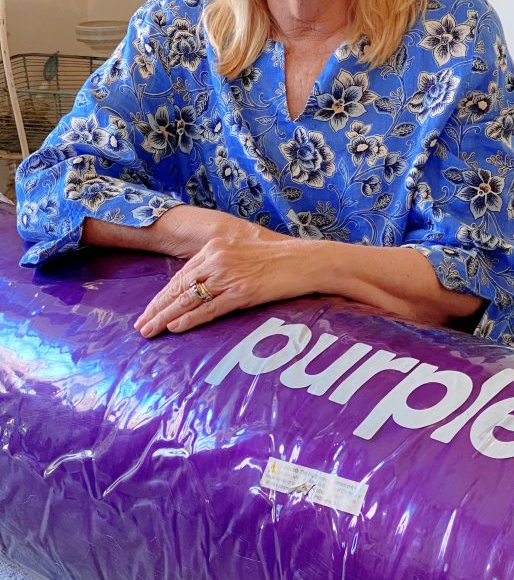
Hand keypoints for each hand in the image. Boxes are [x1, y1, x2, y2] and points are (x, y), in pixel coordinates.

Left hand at [134, 234, 317, 337]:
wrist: (307, 260)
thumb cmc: (279, 258)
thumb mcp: (244, 252)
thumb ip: (223, 263)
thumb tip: (205, 283)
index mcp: (216, 248)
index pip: (181, 275)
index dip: (163, 295)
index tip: (149, 310)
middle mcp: (218, 259)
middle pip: (179, 288)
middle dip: (156, 309)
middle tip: (140, 326)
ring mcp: (229, 276)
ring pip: (188, 300)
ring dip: (165, 318)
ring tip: (149, 331)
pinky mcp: (242, 292)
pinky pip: (210, 309)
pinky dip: (190, 319)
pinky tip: (175, 328)